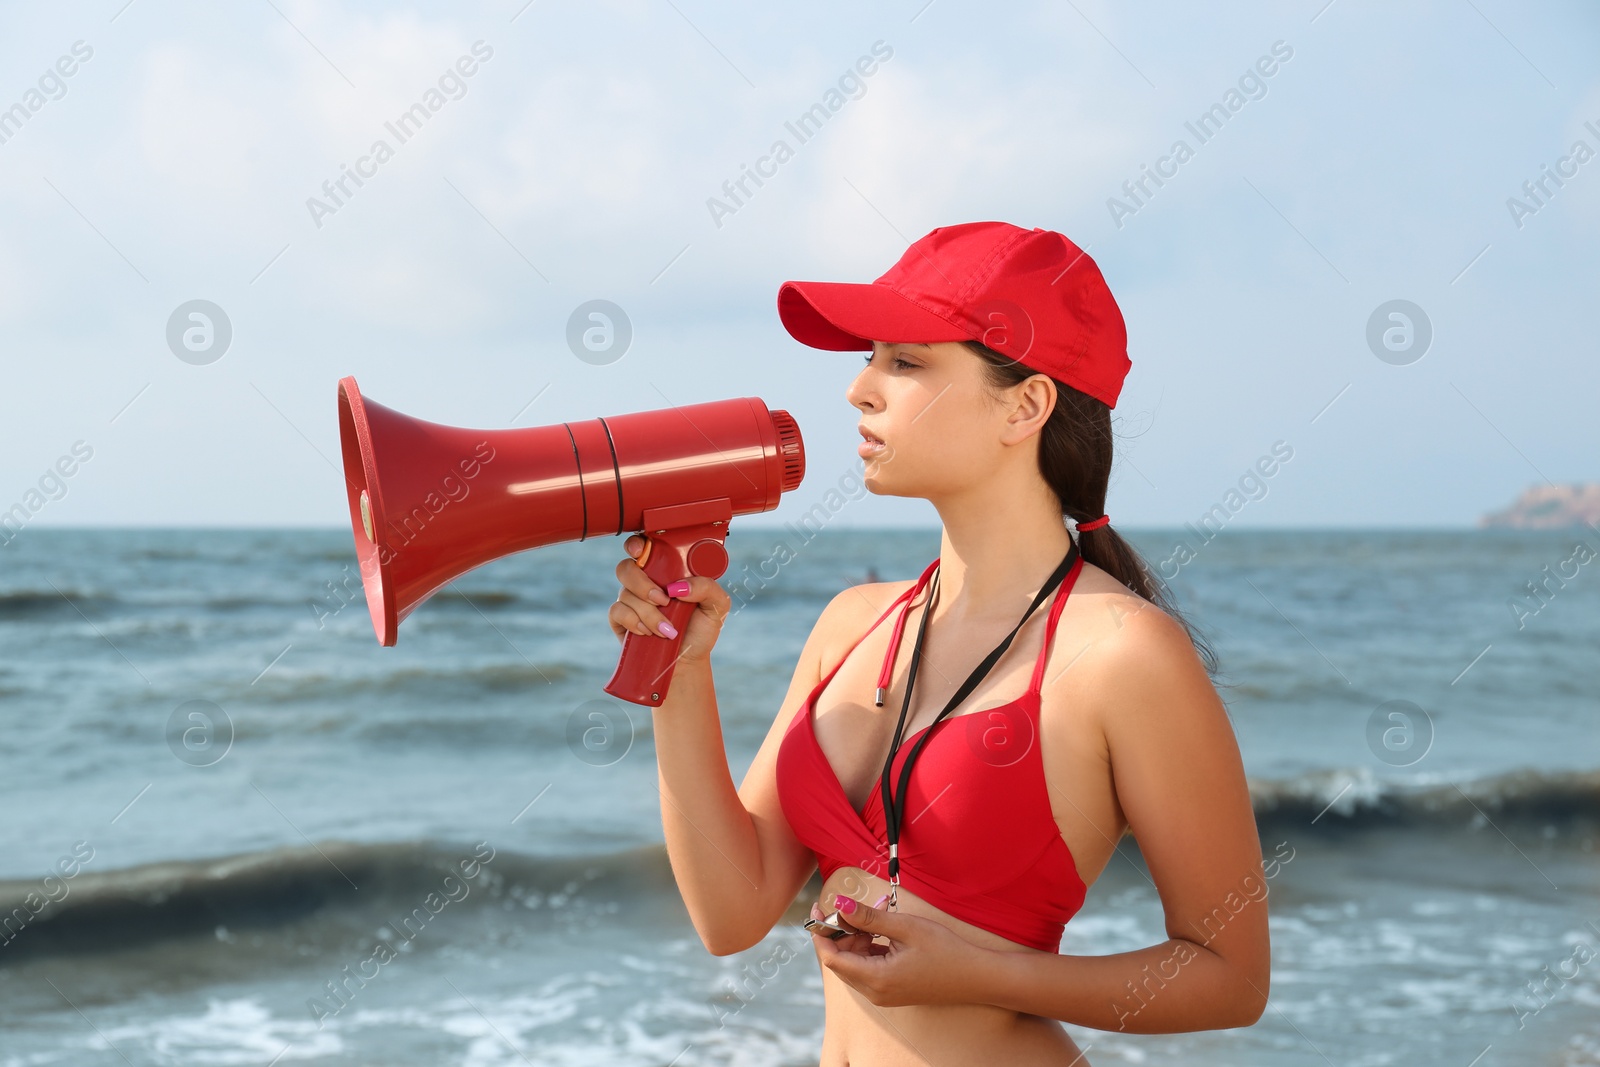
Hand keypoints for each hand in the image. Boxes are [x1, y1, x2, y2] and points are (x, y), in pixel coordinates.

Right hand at [609, 535, 730, 662]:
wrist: (687, 662)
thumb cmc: (701, 630)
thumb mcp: (717, 606)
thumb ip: (706, 587)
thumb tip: (678, 586)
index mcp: (666, 571)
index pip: (645, 547)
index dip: (637, 543)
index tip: (639, 550)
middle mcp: (645, 582)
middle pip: (626, 567)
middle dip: (643, 584)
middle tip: (664, 600)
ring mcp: (630, 600)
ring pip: (625, 593)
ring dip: (649, 613)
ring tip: (667, 628)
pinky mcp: (620, 619)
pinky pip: (617, 611)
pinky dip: (634, 622)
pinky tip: (648, 632)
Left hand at [808, 895, 993, 1007]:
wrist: (976, 977)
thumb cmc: (945, 951)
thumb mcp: (905, 927)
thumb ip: (868, 917)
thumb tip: (839, 904)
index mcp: (875, 979)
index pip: (831, 958)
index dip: (820, 933)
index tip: (819, 909)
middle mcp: (874, 992)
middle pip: (842, 960)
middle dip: (843, 931)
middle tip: (856, 906)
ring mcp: (883, 994)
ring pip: (855, 962)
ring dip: (859, 937)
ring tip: (878, 913)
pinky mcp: (891, 990)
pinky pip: (869, 967)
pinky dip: (870, 946)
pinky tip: (885, 928)